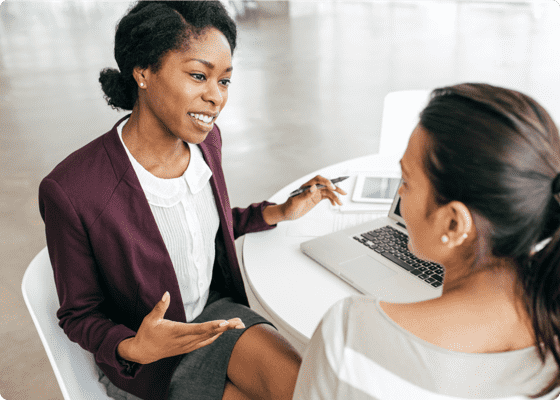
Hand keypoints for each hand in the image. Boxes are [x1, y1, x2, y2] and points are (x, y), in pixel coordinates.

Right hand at [117, 292, 244, 364]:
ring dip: (224, 331)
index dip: (212, 326)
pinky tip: (223, 331)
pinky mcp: (188, 348)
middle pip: (209, 333)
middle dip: (226, 327)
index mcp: (177, 332)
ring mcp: (187, 345)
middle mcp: (185, 340)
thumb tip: (167, 293)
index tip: (225, 323)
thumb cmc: (147, 333)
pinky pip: (205, 342)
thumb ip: (160, 307)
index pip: (198, 329)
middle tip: (240, 322)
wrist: (143, 352)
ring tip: (238, 324)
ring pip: (209, 338)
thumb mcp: (150, 319)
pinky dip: (215, 336)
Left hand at [281, 175, 346, 220]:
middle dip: (335, 188)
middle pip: (325, 185)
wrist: (287, 213)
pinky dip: (331, 199)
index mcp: (306, 186)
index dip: (326, 181)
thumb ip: (305, 194)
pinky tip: (334, 204)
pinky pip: (326, 196)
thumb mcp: (296, 201)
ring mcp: (314, 193)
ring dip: (335, 196)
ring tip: (340, 202)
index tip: (332, 187)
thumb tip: (313, 187)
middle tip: (342, 192)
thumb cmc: (289, 206)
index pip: (318, 180)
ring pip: (327, 191)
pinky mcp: (316, 198)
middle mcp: (311, 188)